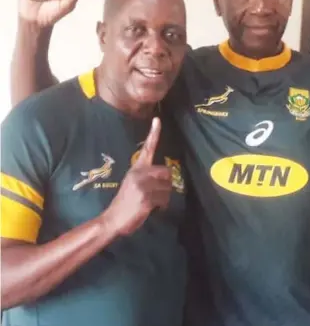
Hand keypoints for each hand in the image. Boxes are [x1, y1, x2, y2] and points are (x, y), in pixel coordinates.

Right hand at [101, 117, 172, 236]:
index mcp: (136, 169)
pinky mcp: (146, 197)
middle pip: (167, 172)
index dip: (153, 133)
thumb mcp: (133, 184)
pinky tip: (152, 209)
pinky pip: (164, 199)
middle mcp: (139, 173)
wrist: (112, 219)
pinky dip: (162, 206)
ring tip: (152, 203)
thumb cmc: (126, 203)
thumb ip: (146, 177)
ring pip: (168, 187)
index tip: (157, 119)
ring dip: (164, 198)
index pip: (147, 148)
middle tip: (157, 194)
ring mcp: (143, 185)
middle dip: (166, 184)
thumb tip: (166, 176)